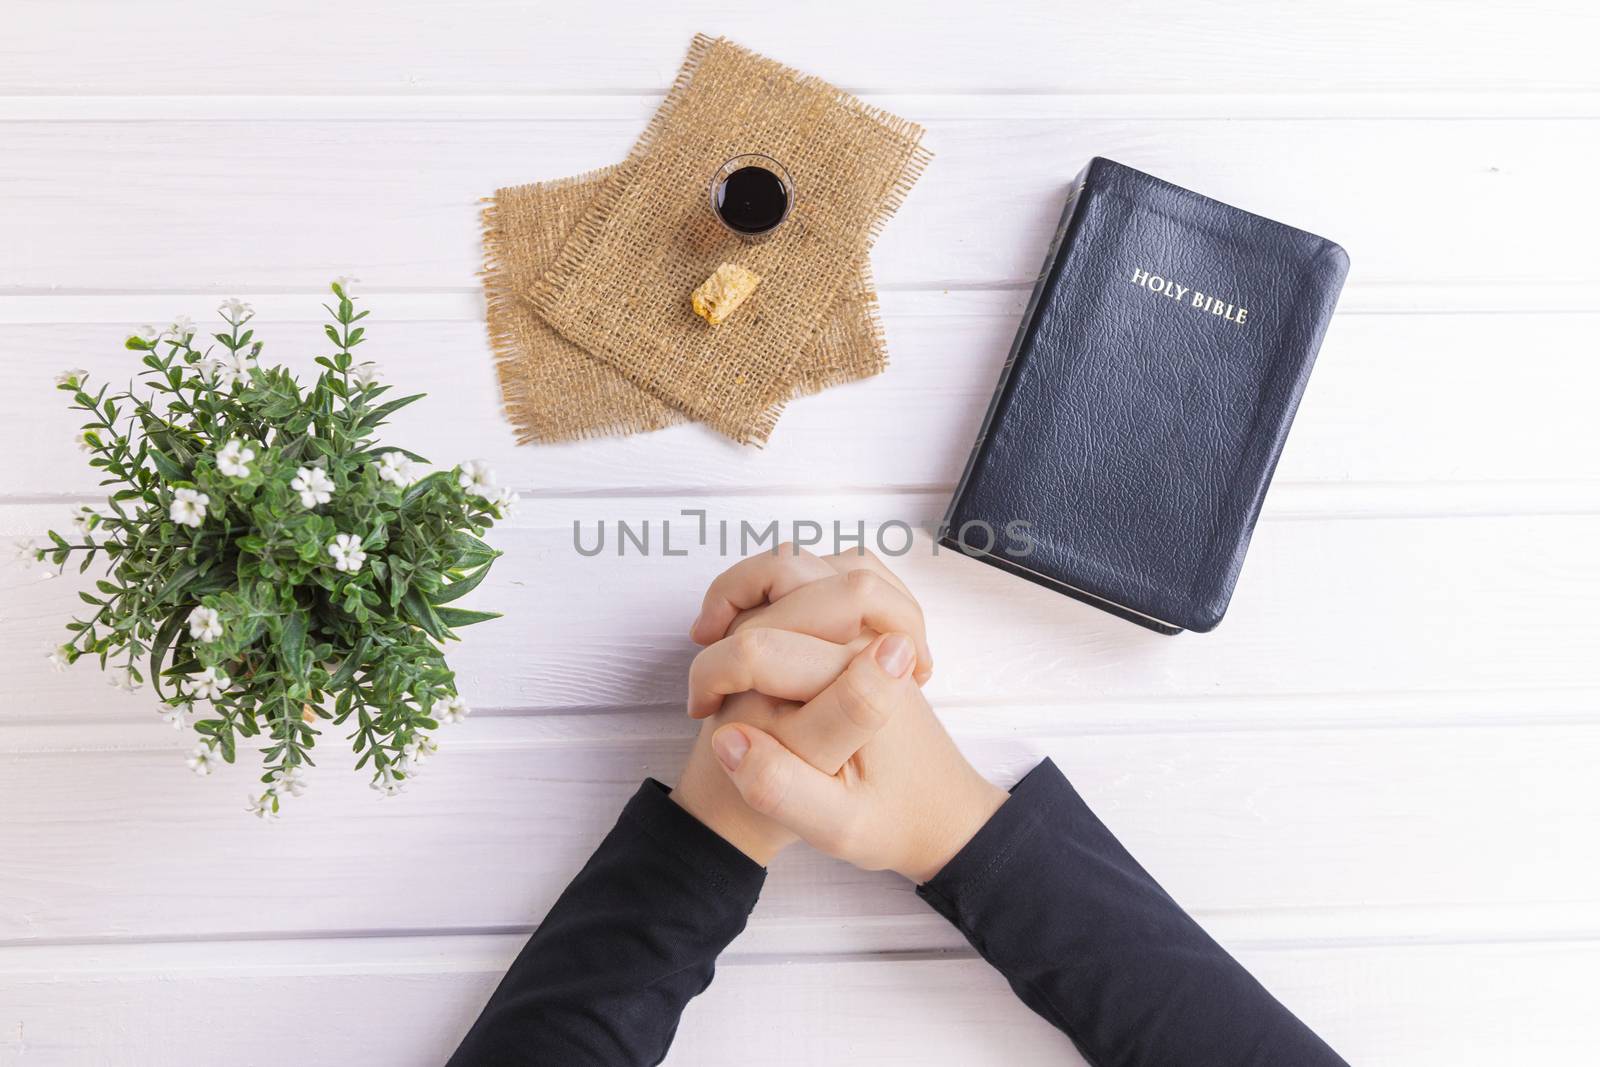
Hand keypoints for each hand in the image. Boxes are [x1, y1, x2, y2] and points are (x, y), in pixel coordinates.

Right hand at [679, 547, 1006, 881]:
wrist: (940, 815)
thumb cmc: (893, 822)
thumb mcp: (838, 829)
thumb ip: (780, 788)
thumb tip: (728, 741)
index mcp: (859, 682)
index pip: (759, 646)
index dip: (712, 674)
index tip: (703, 714)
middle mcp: (869, 640)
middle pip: (785, 575)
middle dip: (728, 609)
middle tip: (710, 664)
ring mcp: (871, 627)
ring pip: (807, 562)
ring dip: (754, 584)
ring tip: (726, 630)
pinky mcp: (869, 628)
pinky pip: (822, 574)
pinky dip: (783, 585)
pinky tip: (763, 624)